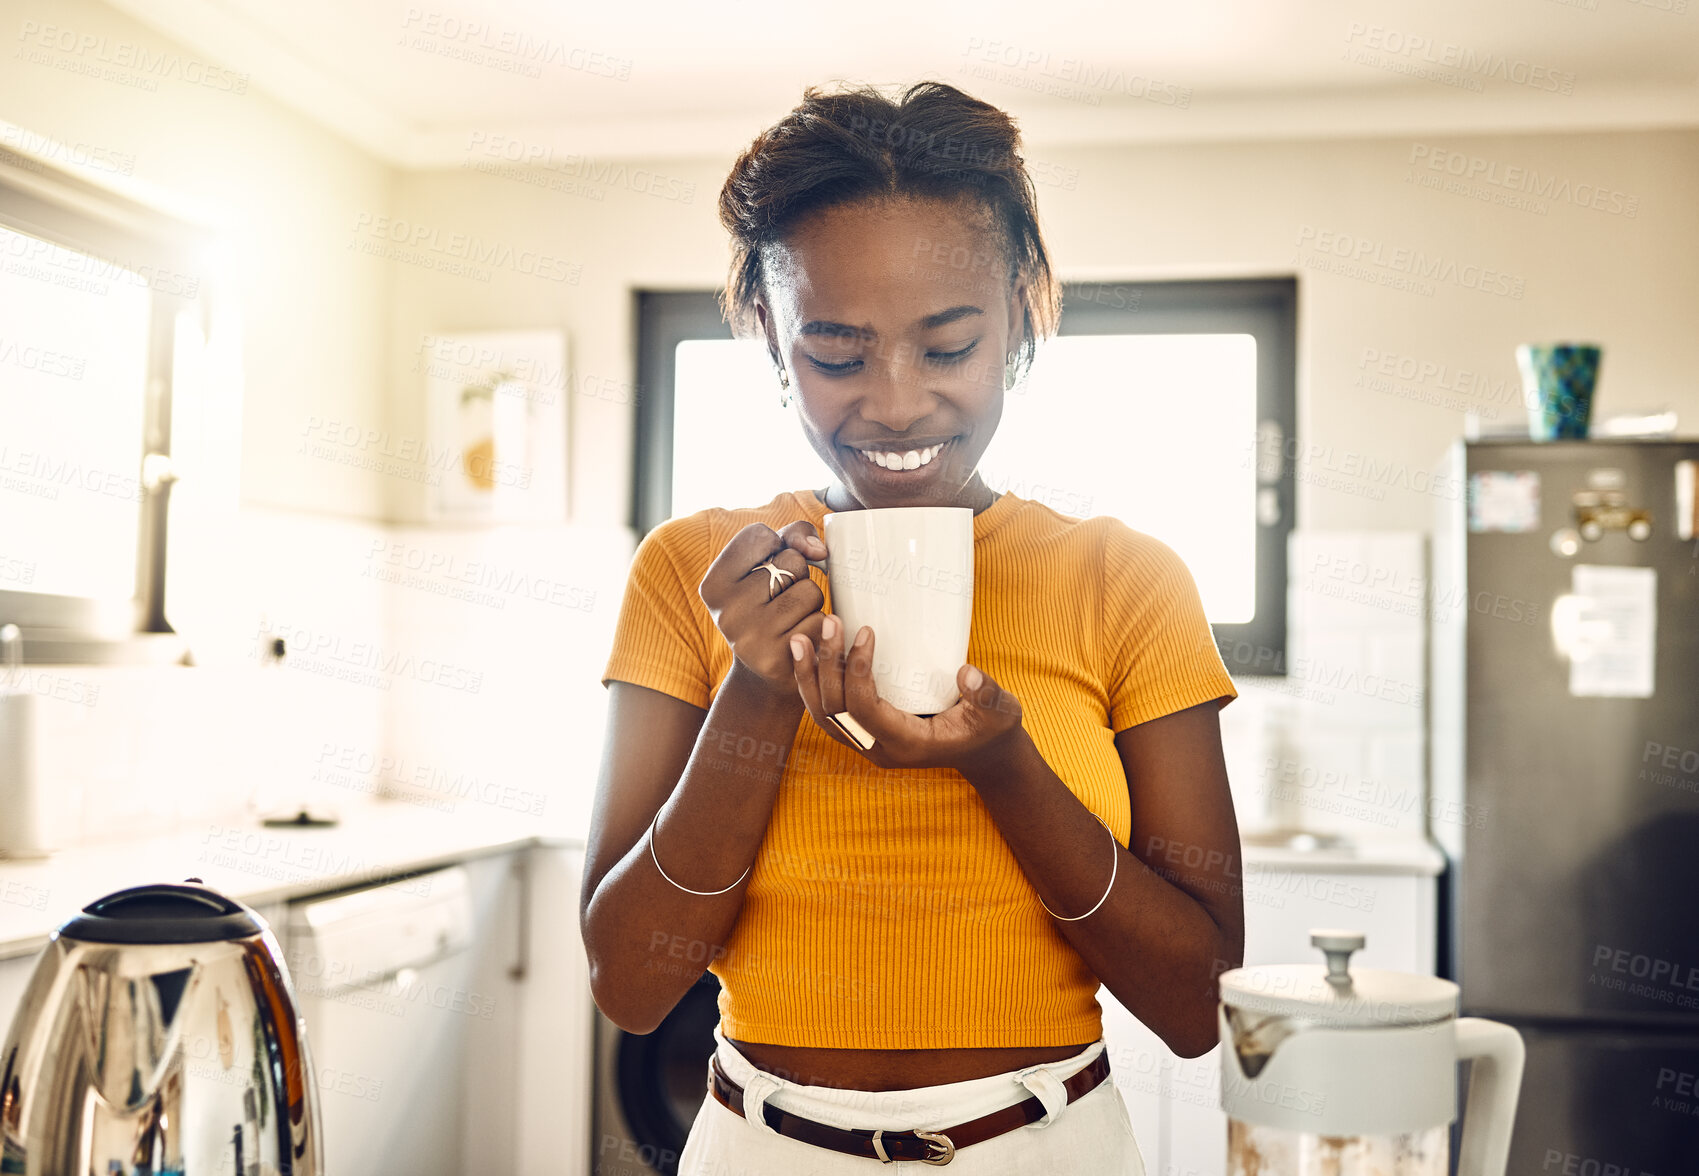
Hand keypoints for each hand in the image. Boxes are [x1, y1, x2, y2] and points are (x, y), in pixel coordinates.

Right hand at [698, 520, 827, 701]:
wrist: (765, 668)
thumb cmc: (769, 602)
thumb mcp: (767, 562)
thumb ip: (792, 536)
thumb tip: (818, 551)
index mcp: (713, 584)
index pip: (760, 535)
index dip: (775, 545)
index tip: (765, 567)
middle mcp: (725, 612)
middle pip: (791, 562)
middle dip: (797, 575)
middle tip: (778, 599)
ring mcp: (750, 638)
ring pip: (811, 591)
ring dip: (811, 601)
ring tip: (791, 617)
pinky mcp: (777, 659)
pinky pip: (821, 622)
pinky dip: (819, 626)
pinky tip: (800, 636)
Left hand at [789, 622, 1023, 774]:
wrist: (984, 753)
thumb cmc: (990, 729)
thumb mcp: (1001, 711)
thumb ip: (988, 693)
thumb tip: (967, 672)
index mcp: (908, 744)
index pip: (865, 710)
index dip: (858, 671)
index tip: (866, 631)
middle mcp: (880, 750)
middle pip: (835, 713)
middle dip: (826, 666)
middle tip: (829, 623)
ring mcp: (869, 745)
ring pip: (824, 717)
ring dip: (809, 678)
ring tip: (799, 640)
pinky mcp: (865, 734)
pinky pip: (828, 716)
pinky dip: (814, 687)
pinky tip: (807, 658)